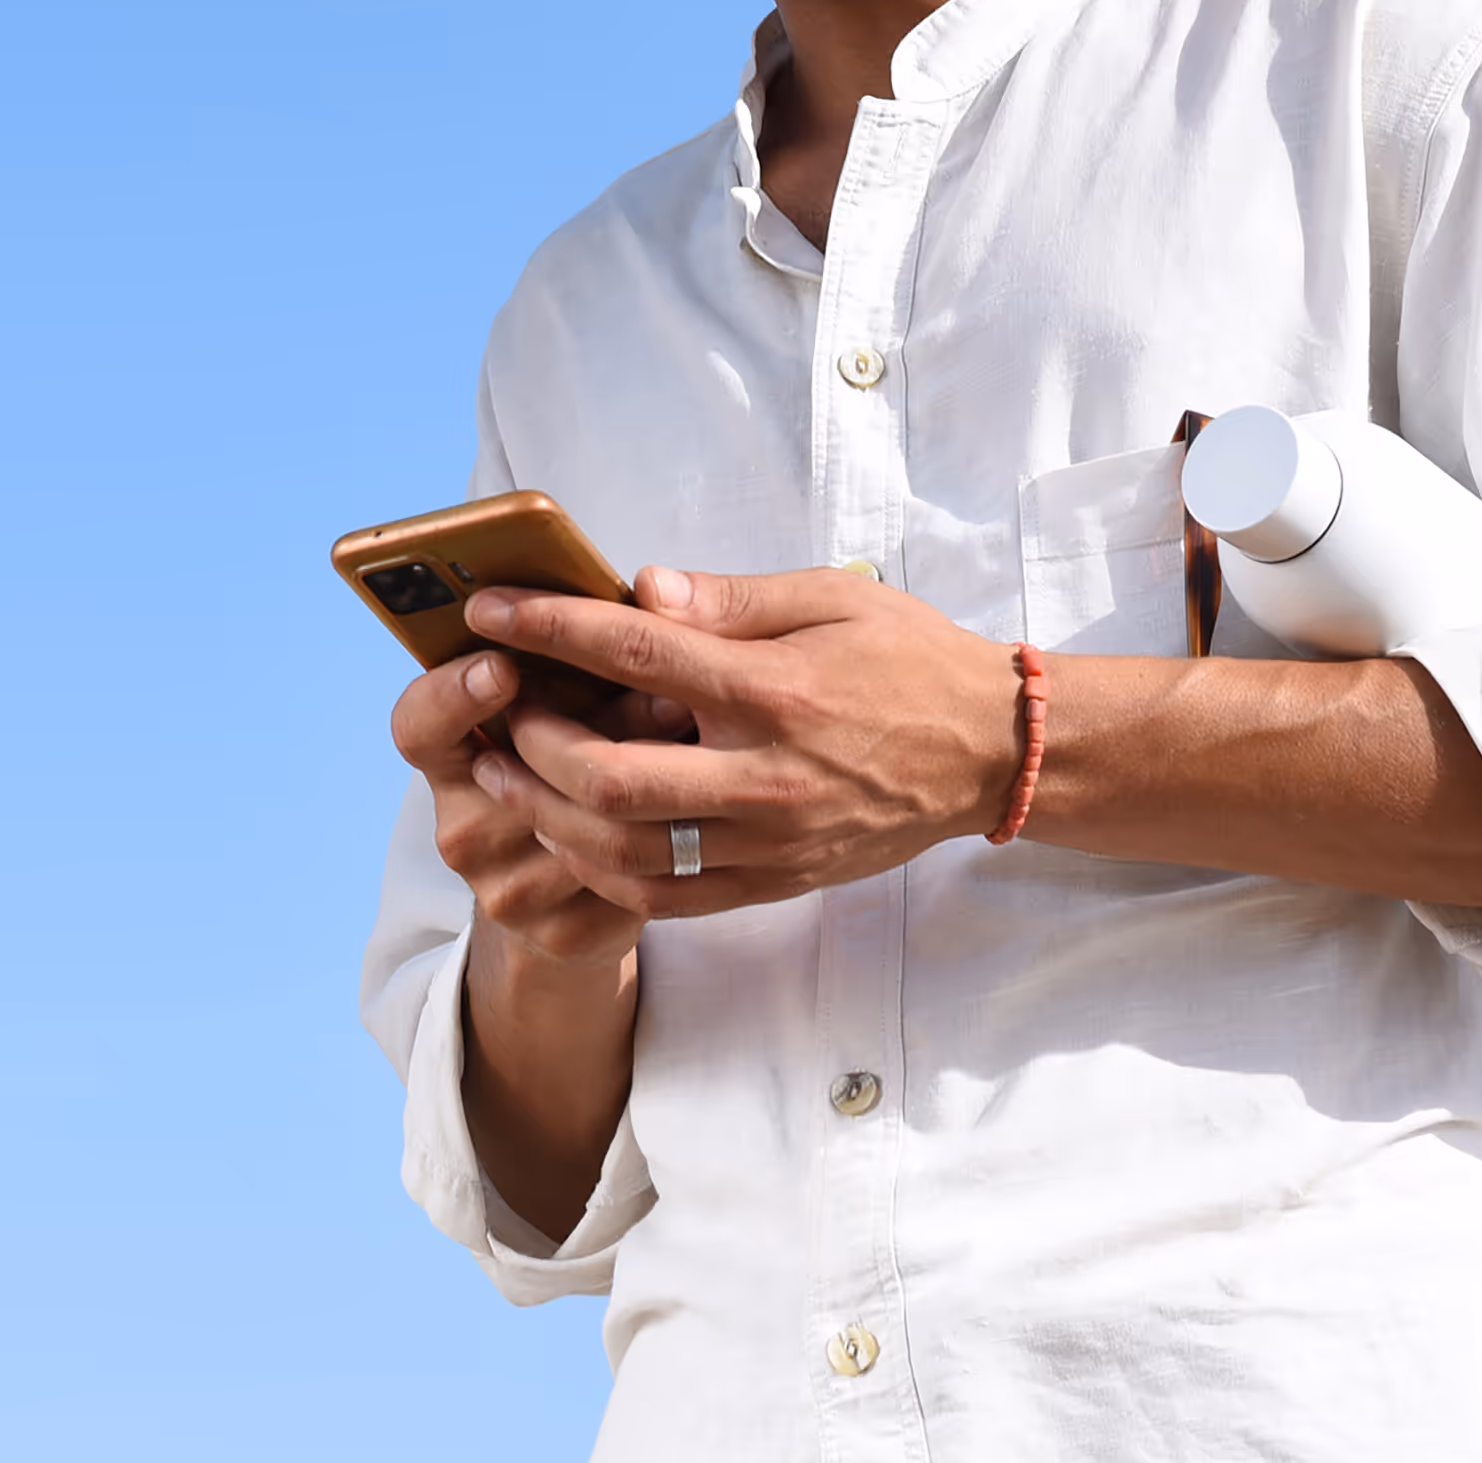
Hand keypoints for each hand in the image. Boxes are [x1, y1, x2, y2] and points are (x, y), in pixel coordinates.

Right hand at [386, 650, 693, 966]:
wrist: (595, 875)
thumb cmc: (591, 745)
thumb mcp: (584, 685)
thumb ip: (606, 639)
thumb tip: (655, 592)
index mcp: (450, 751)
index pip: (418, 724)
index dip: (451, 694)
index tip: (501, 665)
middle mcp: (462, 824)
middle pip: (510, 776)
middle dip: (590, 730)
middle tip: (667, 696)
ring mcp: (504, 887)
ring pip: (575, 829)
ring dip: (641, 782)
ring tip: (700, 742)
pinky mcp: (558, 934)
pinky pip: (617, 881)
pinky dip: (662, 839)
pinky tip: (702, 807)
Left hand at [463, 564, 1023, 915]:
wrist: (991, 751)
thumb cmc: (907, 659)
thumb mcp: (831, 598)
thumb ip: (730, 600)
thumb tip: (639, 585)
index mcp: (777, 689)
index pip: (639, 655)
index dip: (551, 629)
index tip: (490, 608)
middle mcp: (768, 774)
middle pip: (611, 777)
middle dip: (531, 743)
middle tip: (496, 708)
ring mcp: (771, 840)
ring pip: (627, 852)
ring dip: (549, 815)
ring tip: (507, 775)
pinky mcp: (776, 882)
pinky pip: (667, 896)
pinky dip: (602, 869)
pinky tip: (570, 832)